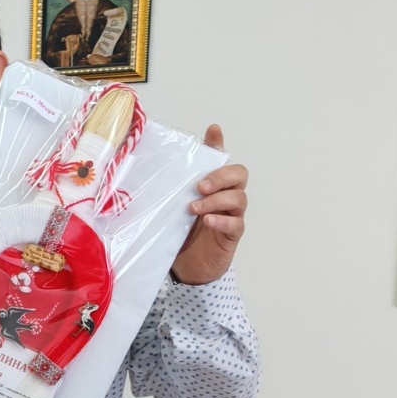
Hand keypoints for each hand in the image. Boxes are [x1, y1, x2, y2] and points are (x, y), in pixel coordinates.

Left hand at [172, 125, 247, 285]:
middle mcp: (227, 197)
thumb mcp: (174, 207)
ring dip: (216, 200)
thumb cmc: (183, 233)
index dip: (219, 145)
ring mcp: (232, 216)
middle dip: (221, 176)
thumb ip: (174, 188)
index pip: (222, 161)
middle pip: (239, 175)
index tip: (213, 131)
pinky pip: (236, 224)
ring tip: (194, 208)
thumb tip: (157, 166)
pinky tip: (208, 221)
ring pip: (239, 198)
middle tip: (199, 186)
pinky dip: (222, 221)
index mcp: (214, 187)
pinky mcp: (232, 235)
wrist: (187, 266)